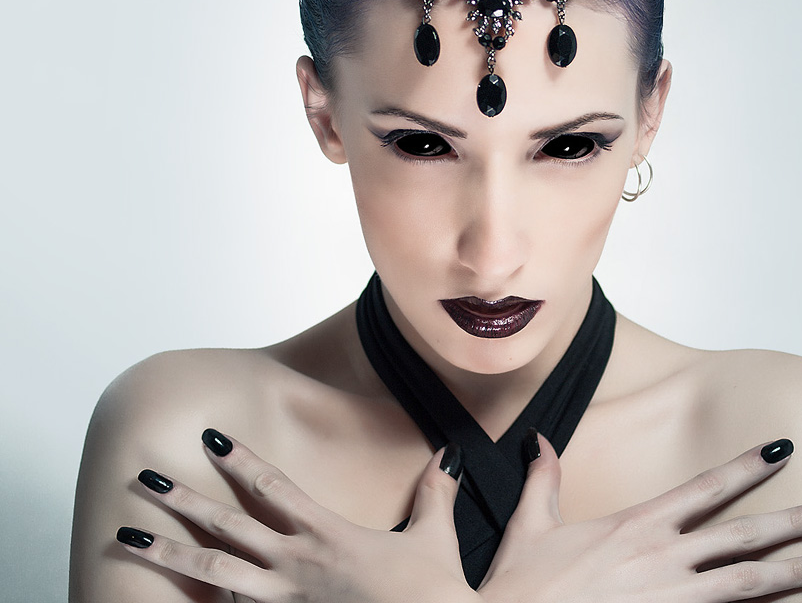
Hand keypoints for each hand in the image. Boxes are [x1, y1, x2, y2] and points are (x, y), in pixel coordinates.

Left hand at [116, 429, 480, 602]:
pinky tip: (177, 598)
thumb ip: (434, 493)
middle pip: (229, 529)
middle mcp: (299, 566)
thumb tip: (446, 455)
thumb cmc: (428, 593)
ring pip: (217, 576)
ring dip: (171, 556)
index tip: (212, 438)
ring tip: (131, 540)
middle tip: (146, 480)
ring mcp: (287, 601)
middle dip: (184, 503)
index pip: (275, 489)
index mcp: (329, 536)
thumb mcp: (434, 537)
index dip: (242, 461)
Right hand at [478, 434, 801, 602]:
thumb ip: (544, 478)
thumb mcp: (531, 526)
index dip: (745, 467)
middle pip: (741, 536)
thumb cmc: (524, 589)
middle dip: (792, 521)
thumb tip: (538, 439)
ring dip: (795, 571)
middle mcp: (661, 559)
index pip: (703, 488)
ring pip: (747, 582)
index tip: (779, 449)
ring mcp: (671, 599)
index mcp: (634, 526)